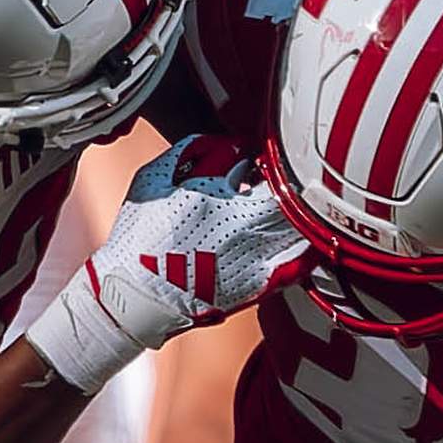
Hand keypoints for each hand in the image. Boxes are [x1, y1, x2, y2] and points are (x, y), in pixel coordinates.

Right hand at [22, 137, 310, 393]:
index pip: (252, 159)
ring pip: (300, 222)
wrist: (137, 298)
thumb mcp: (150, 180)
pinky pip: (300, 260)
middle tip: (269, 178)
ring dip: (297, 207)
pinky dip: (305, 245)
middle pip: (287, 189)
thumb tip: (220, 143)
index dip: (252, 154)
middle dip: (282, 178)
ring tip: (283, 203)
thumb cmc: (139, 241)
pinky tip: (298, 236)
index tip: (245, 158)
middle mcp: (239, 225)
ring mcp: (253, 256)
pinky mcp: (260, 283)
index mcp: (211, 196)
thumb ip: (186, 151)